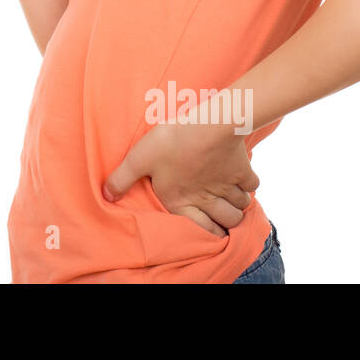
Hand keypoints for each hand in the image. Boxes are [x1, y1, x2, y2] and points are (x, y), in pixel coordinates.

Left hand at [101, 113, 258, 237]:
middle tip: (222, 214)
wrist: (209, 125)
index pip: (202, 230)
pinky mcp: (244, 170)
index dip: (208, 234)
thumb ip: (122, 178)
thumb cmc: (171, 142)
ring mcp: (228, 186)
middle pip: (227, 221)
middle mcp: (208, 199)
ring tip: (230, 198)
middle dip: (226, 221)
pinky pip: (252, 186)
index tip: (211, 231)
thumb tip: (106, 196)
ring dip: (237, 205)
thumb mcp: (139, 159)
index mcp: (182, 201)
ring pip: (241, 207)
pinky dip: (248, 186)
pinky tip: (241, 179)